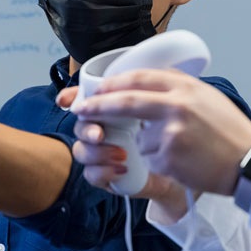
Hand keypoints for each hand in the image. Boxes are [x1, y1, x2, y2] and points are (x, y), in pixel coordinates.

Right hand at [57, 86, 189, 217]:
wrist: (185, 170)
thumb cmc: (174, 139)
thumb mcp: (165, 111)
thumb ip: (149, 92)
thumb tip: (137, 75)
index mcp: (114, 110)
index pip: (87, 98)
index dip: (71, 97)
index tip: (65, 101)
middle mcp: (103, 129)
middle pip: (79, 124)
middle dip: (86, 129)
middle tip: (100, 135)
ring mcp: (102, 153)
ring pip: (80, 150)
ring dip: (97, 152)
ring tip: (122, 155)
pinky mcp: (106, 175)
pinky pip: (91, 174)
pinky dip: (104, 172)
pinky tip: (123, 170)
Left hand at [69, 70, 250, 195]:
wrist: (249, 162)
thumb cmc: (230, 131)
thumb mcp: (207, 97)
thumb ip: (177, 87)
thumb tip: (143, 81)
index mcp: (185, 87)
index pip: (139, 77)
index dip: (114, 82)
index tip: (98, 88)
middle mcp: (177, 106)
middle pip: (126, 102)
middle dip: (98, 106)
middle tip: (80, 109)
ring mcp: (171, 133)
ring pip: (138, 138)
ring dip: (145, 144)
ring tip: (177, 149)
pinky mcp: (169, 158)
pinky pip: (148, 159)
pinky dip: (157, 161)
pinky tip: (181, 162)